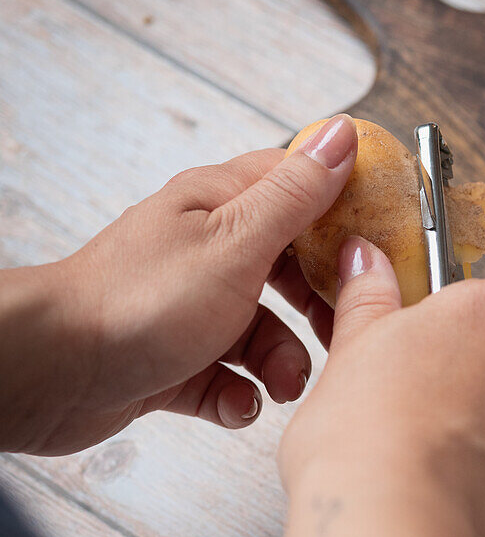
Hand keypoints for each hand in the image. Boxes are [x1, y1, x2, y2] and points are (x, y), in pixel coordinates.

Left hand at [0, 115, 357, 454]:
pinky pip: (227, 377)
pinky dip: (239, 394)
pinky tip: (236, 401)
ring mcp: (188, 308)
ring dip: (281, 362)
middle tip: (338, 330)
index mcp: (219, 206)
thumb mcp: (236, 242)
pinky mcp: (173, 360)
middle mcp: (205, 252)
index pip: (299, 188)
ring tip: (281, 383)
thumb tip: (341, 135)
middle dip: (318, 305)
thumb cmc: (136, 302)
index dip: (345, 214)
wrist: (54, 372)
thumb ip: (294, 196)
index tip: (379, 247)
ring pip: (261, 331)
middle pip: (288, 268)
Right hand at [258, 237, 484, 536]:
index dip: (440, 349)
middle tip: (424, 439)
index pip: (476, 313)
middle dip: (481, 400)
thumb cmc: (361, 444)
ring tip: (444, 492)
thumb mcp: (348, 358)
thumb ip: (368, 300)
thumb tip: (365, 253)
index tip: (413, 379)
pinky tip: (468, 529)